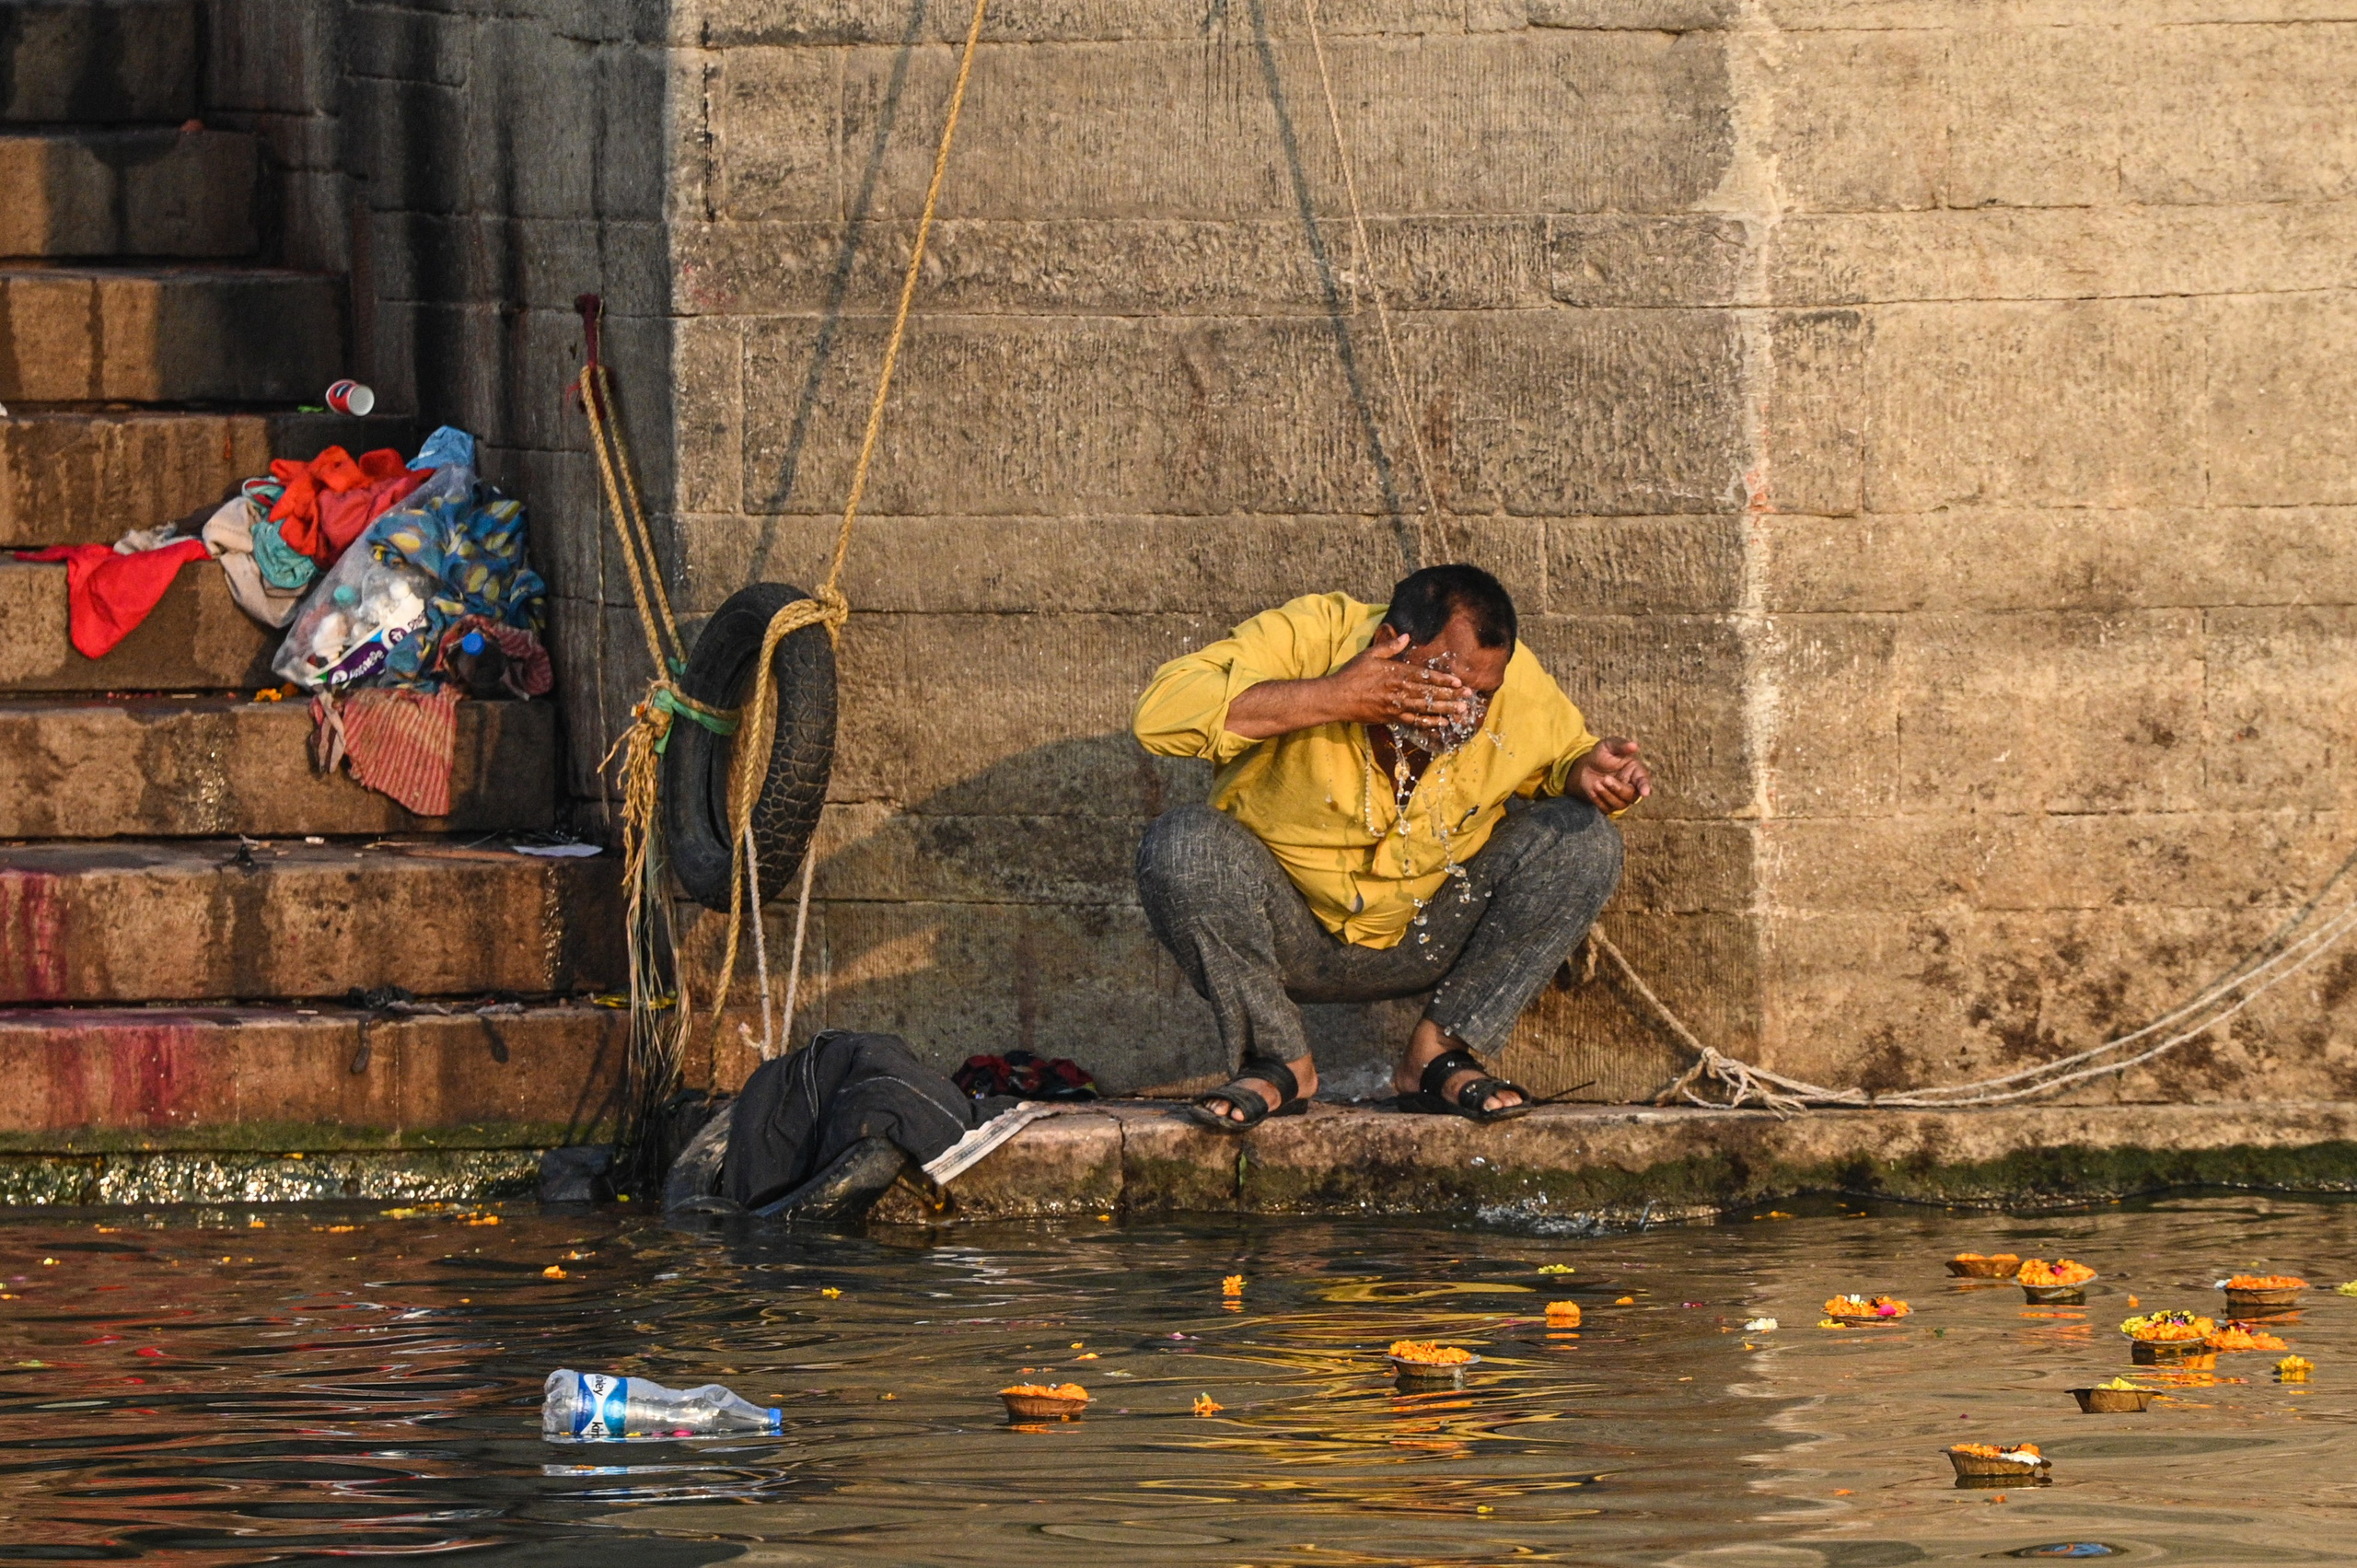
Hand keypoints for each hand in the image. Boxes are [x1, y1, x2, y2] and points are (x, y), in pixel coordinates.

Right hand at [1317, 630, 1471, 731]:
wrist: (1336, 698)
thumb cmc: (1352, 674)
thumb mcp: (1370, 654)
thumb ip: (1390, 646)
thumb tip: (1407, 636)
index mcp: (1396, 672)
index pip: (1424, 676)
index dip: (1442, 679)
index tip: (1458, 681)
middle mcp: (1399, 689)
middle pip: (1429, 692)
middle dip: (1450, 694)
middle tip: (1468, 696)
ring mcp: (1396, 705)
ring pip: (1426, 707)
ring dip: (1445, 709)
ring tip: (1461, 710)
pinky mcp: (1391, 717)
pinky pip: (1414, 720)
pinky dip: (1429, 722)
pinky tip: (1443, 722)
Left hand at [1571, 737, 1650, 811]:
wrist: (1587, 766)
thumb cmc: (1602, 754)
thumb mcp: (1609, 745)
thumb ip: (1621, 745)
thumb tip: (1634, 745)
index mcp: (1636, 771)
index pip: (1644, 781)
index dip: (1645, 787)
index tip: (1645, 792)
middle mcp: (1632, 786)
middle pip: (1631, 796)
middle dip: (1617, 788)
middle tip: (1605, 778)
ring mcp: (1622, 798)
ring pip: (1620, 805)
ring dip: (1607, 795)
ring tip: (1596, 783)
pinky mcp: (1610, 805)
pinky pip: (1607, 809)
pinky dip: (1598, 800)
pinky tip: (1593, 789)